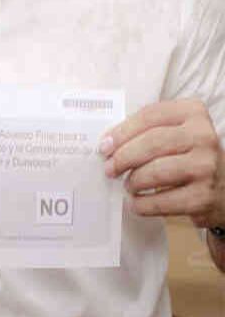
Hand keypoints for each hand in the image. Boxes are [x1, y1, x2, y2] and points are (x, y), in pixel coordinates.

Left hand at [102, 98, 224, 226]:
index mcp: (193, 112)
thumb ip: (145, 130)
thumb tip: (107, 144)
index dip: (121, 131)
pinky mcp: (204, 196)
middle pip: (151, 143)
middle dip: (123, 157)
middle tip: (109, 169)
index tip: (104, 146)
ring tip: (128, 185)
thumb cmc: (188, 154)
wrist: (224, 187)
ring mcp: (207, 166)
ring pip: (155, 172)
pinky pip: (163, 201)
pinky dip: (143, 204)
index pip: (149, 116)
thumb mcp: (174, 132)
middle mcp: (204, 136)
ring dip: (133, 181)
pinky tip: (137, 203)